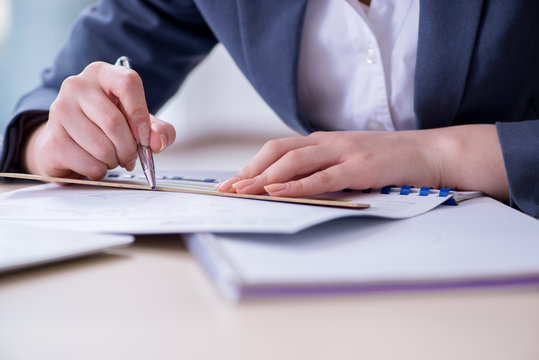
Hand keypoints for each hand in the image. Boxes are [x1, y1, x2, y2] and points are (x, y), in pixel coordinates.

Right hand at [22, 61, 175, 179]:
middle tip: (131, 157)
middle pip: (113, 122)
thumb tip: (156, 142)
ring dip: (114, 161)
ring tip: (113, 158)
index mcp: (103, 74)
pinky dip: (100, 171)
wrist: (71, 141)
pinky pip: (87, 162)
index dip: (140, 114)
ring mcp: (60, 110)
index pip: (127, 83)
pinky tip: (97, 164)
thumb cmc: (110, 126)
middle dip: (129, 148)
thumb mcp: (141, 123)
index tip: (144, 136)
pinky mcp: (53, 138)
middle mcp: (77, 86)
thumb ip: (159, 131)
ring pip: (100, 146)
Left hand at [217, 126, 508, 200]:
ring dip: (265, 177)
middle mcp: (328, 142)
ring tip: (243, 191)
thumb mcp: (349, 160)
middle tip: (228, 189)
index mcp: (323, 141)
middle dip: (249, 170)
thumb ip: (323, 168)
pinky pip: (322, 177)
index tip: (233, 181)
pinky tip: (278, 192)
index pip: (278, 149)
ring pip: (294, 161)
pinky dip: (297, 186)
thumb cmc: (388, 160)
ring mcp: (343, 152)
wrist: (429, 152)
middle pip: (277, 151)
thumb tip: (293, 187)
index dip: (252, 165)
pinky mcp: (359, 167)